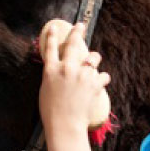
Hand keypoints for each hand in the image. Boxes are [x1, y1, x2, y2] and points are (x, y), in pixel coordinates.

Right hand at [38, 21, 109, 140]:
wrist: (65, 125)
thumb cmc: (51, 112)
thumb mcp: (45, 90)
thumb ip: (52, 77)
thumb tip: (59, 70)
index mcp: (51, 70)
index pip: (51, 48)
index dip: (52, 36)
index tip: (54, 27)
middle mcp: (66, 68)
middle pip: (73, 44)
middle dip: (78, 32)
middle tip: (81, 25)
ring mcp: (81, 75)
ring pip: (93, 57)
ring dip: (94, 60)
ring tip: (93, 65)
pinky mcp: (95, 83)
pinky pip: (103, 76)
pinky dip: (102, 79)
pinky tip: (100, 84)